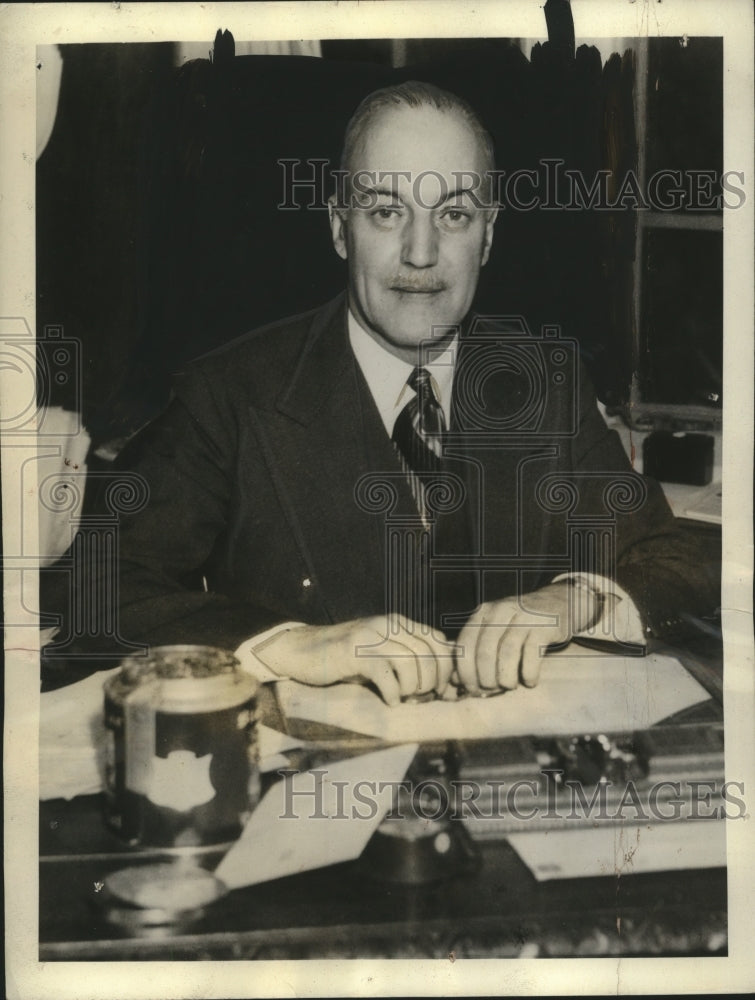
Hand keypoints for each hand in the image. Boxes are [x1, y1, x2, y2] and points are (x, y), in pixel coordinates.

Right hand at [253, 615, 453, 705]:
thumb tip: (444, 689)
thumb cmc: (344, 659)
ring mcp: (370, 636)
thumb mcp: (380, 654)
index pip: (438, 640)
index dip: (446, 668)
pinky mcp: (354, 651)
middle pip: (429, 653)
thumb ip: (407, 662)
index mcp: (398, 623)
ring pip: (411, 663)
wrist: (300, 650)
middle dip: (431, 682)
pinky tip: (389, 702)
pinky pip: (386, 674)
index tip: (441, 690)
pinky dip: (393, 693)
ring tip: (403, 698)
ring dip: (413, 688)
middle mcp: (388, 624)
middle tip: (420, 698)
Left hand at [454, 582, 596, 695]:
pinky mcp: (545, 625)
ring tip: (509, 687)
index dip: (465, 671)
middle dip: (485, 677)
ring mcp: (523, 616)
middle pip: (485, 651)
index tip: (471, 689)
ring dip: (506, 677)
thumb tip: (455, 680)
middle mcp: (500, 610)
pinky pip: (532, 653)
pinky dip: (529, 672)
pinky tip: (529, 681)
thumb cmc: (519, 624)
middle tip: (491, 690)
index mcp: (482, 612)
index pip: (465, 644)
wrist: (557, 603)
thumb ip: (473, 652)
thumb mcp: (494, 631)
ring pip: (507, 653)